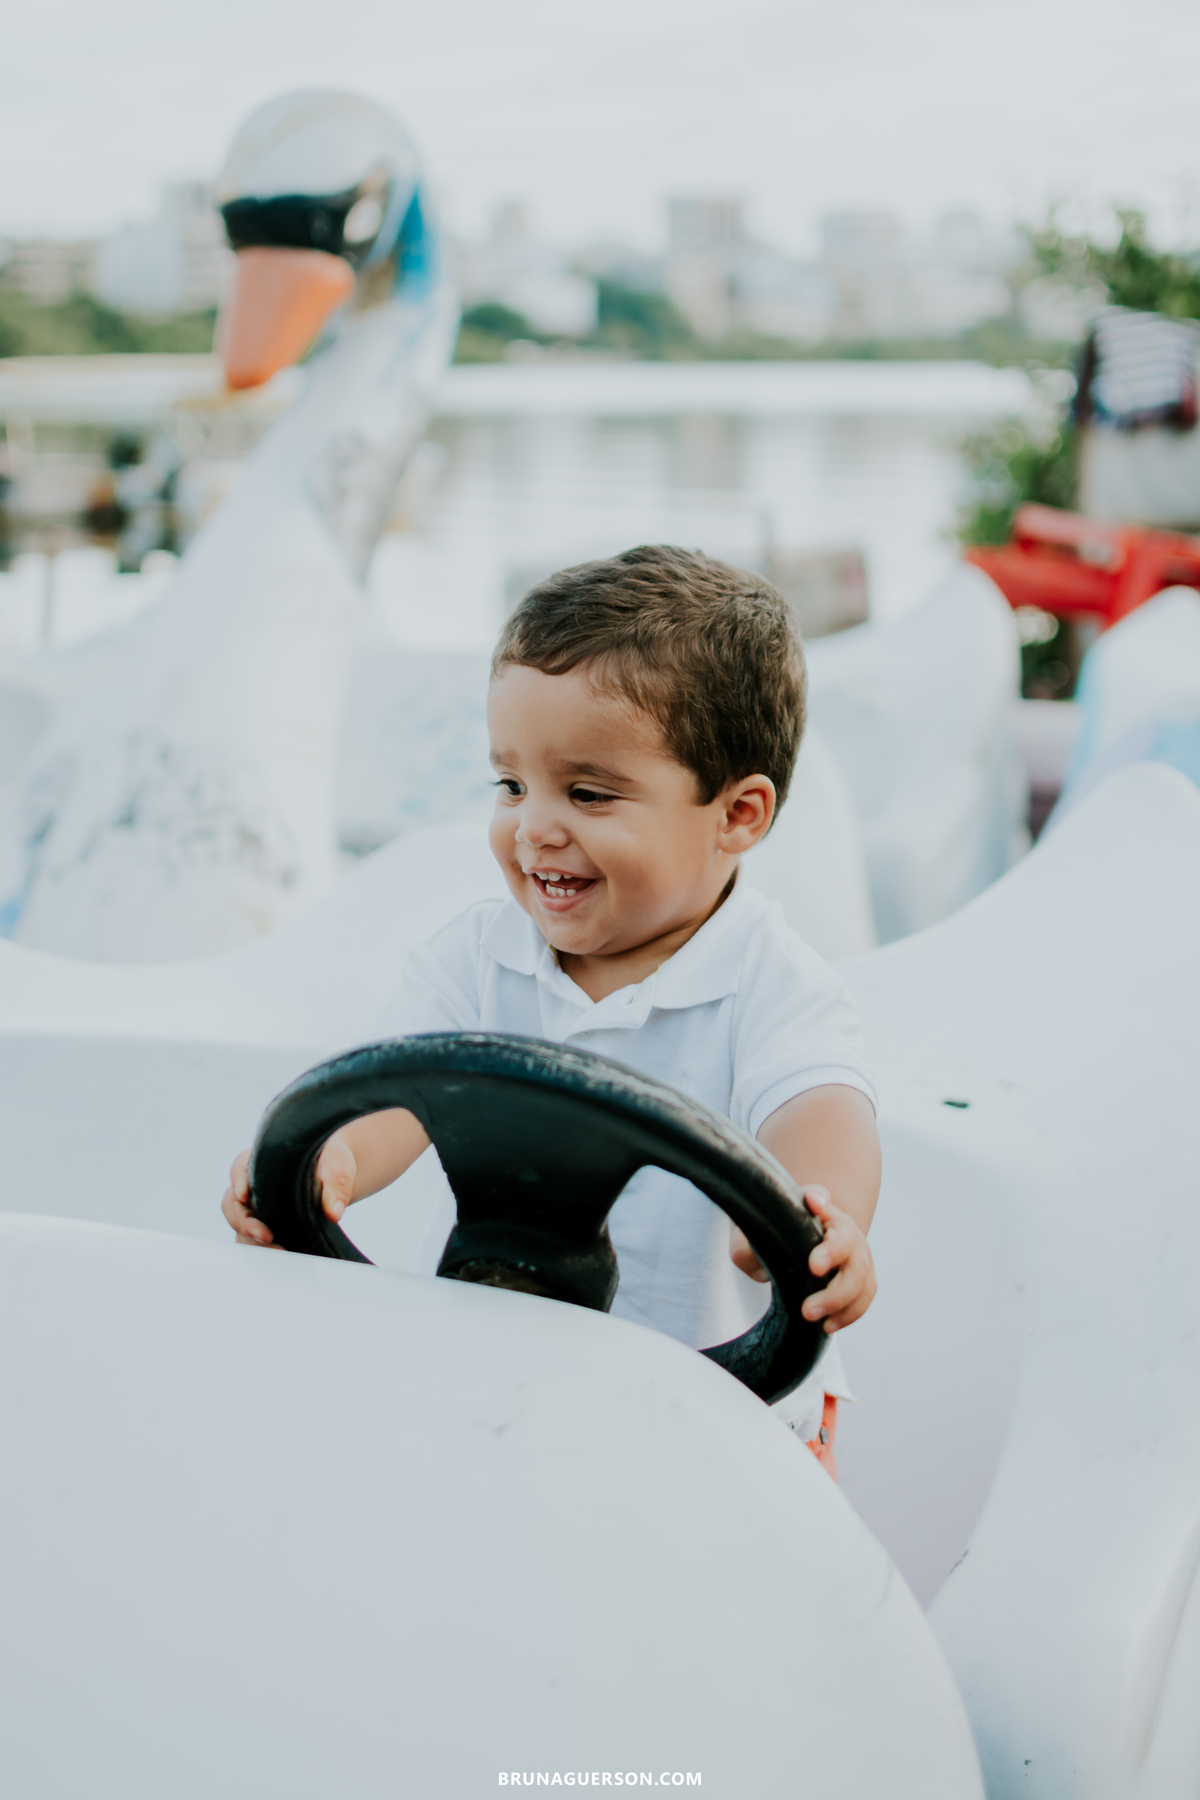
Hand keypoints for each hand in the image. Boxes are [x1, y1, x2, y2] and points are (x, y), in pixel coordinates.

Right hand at [220, 1132, 357, 1246]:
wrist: (335, 1177)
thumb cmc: (332, 1163)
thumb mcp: (338, 1166)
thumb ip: (337, 1184)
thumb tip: (334, 1212)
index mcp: (262, 1160)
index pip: (240, 1168)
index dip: (238, 1182)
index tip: (245, 1196)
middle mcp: (252, 1185)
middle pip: (233, 1203)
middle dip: (245, 1222)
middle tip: (266, 1236)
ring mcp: (256, 1207)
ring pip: (240, 1226)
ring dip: (253, 1241)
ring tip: (280, 1251)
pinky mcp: (265, 1225)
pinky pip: (253, 1239)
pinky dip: (262, 1249)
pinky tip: (283, 1254)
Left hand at [729, 1183, 876, 1332]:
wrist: (797, 1250)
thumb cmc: (771, 1241)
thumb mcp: (750, 1242)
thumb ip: (748, 1248)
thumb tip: (756, 1259)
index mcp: (812, 1207)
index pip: (817, 1196)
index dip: (818, 1198)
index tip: (814, 1203)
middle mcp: (840, 1225)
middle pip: (846, 1238)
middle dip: (833, 1254)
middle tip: (813, 1270)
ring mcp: (856, 1250)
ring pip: (861, 1272)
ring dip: (839, 1296)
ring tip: (809, 1314)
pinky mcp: (863, 1276)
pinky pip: (866, 1295)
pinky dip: (850, 1313)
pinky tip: (827, 1326)